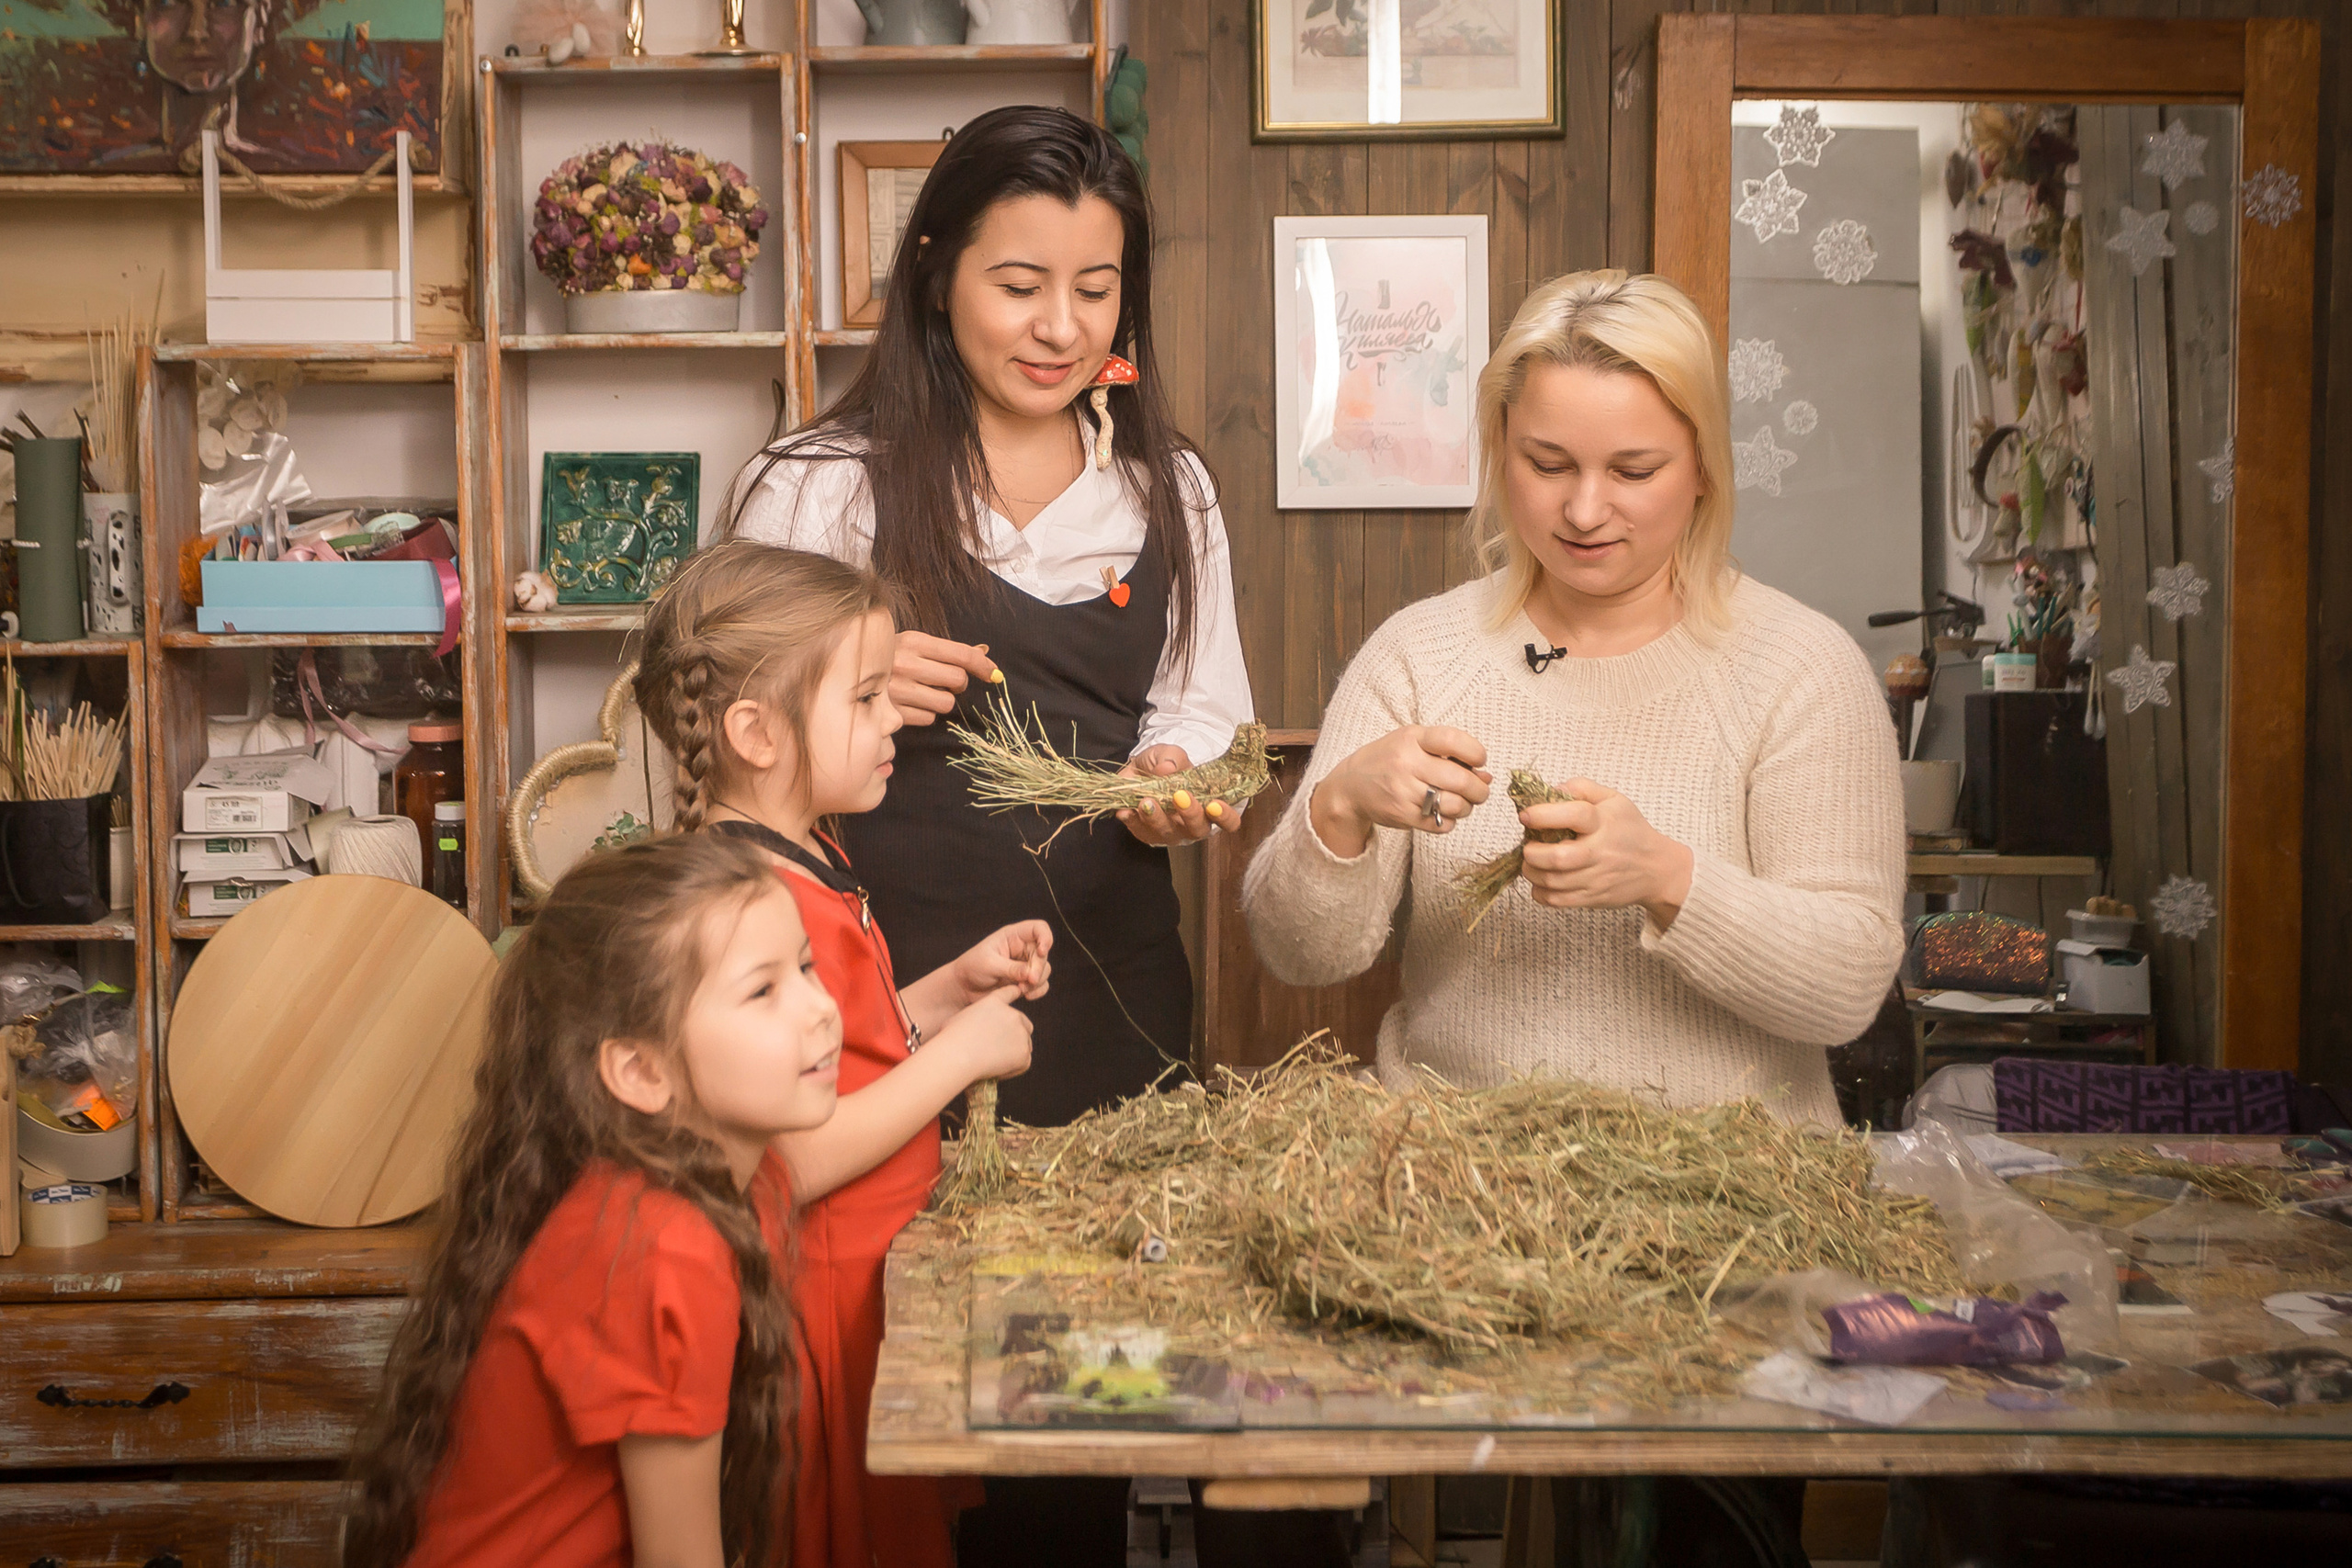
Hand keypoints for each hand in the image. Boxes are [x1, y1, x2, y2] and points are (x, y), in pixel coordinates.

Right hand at [891, 630, 998, 726]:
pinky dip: (926, 712)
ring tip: (925, 691)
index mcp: (914, 641)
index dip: (983, 666)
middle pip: (958, 680)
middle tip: (945, 681)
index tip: (994, 674)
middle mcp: (905, 664)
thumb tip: (984, 652)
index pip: (962, 655)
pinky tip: (911, 703)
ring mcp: (898, 690)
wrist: (849, 671)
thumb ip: (949, 651)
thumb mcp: (916, 645)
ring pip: (946, 703)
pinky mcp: (893, 712)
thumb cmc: (890, 657)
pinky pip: (929, 718)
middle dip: (957, 684)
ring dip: (942, 700)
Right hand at [932, 985, 1034, 1083]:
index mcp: (995, 1002)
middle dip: (1016, 1035)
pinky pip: (1024, 1063)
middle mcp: (1012, 1014)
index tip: (1019, 992)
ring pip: (1025, 1044)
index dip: (1014, 993)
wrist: (958, 1055)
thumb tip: (975, 1031)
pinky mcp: (1023, 1052)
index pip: (1010, 992)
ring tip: (995, 1063)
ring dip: (1015, 1053)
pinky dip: (1014, 1069)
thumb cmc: (951, 1039)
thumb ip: (974, 1019)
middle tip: (1001, 1049)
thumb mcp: (958, 1019)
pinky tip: (998, 1072)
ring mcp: (1020, 1033)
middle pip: (1024, 1023)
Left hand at [952, 921, 1052, 1003]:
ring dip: (1038, 981)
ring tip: (1021, 989)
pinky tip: (1026, 995)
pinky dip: (1038, 991)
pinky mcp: (1025, 981)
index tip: (1042, 952)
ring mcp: (1025, 965)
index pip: (1038, 928)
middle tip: (1029, 980)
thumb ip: (1012, 969)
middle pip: (1043, 953)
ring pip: (1045, 970)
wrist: (963, 987)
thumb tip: (1032, 975)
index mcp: (1013, 936)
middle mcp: (1022, 948)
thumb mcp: (989, 965)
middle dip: (1039, 968)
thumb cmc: (972, 968)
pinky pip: (1042, 985)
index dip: (1045, 937)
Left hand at [1116, 745, 1220, 844]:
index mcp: (1209, 806)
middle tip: (1179, 796)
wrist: (1141, 770)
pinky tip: (1125, 810)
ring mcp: (1169, 831)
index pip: (1229, 821)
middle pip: (1198, 829)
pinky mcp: (1146, 833)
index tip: (1214, 804)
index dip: (1225, 817)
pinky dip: (1132, 821)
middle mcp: (1192, 824)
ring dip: (1157, 818)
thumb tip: (1167, 769)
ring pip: (1168, 834)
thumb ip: (1172, 758)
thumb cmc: (1166, 764)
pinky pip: (1140, 832)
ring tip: (1146, 801)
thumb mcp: (1171, 753)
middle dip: (1189, 814)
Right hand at [1307, 725, 1491, 859]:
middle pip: (1460, 780)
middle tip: (1480, 791)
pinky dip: (1450, 821)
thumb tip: (1486, 776)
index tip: (1480, 760)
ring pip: (1454, 805)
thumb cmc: (1389, 760)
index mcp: (1411, 738)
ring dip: (1467, 807)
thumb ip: (1449, 755)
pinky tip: (1444, 814)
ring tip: (1463, 803)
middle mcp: (1406, 764)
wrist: (1350, 787)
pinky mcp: (1402, 816)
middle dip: (1479, 789)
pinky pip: (1441, 824)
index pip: (1453, 740)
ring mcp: (1403, 792)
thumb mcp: (1413, 745)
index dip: (1476, 752)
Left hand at [1517, 778, 1694, 927]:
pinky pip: (1557, 901)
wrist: (1657, 869)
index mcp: (1604, 822)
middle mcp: (1600, 852)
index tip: (1526, 815)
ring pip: (1554, 882)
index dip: (1545, 814)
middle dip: (1533, 852)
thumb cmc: (1630, 830)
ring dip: (1532, 872)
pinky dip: (1540, 892)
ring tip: (1531, 862)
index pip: (1575, 815)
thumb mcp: (1614, 800)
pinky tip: (1540, 881)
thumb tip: (1552, 790)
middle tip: (1528, 846)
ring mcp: (1596, 878)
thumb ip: (1582, 788)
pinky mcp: (1592, 898)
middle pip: (1559, 857)